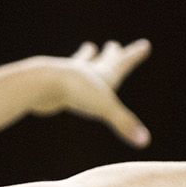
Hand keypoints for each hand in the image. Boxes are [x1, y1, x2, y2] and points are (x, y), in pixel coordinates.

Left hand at [31, 39, 152, 147]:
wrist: (40, 83)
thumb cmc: (74, 91)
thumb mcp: (104, 108)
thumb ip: (124, 124)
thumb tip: (145, 142)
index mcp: (103, 74)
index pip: (123, 62)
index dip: (134, 55)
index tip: (145, 44)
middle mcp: (86, 72)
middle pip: (103, 60)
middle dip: (112, 54)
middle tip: (113, 45)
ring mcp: (68, 76)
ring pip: (81, 63)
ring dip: (86, 56)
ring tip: (89, 47)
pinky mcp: (53, 84)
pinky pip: (63, 78)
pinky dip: (67, 76)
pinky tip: (63, 78)